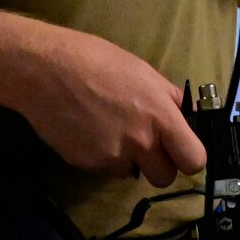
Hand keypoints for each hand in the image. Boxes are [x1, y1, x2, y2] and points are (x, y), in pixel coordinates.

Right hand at [12, 26, 205, 185]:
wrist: (45, 70)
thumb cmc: (98, 61)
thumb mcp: (145, 73)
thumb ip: (171, 99)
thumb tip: (192, 114)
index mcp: (160, 116)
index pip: (194, 160)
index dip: (189, 158)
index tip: (181, 150)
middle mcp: (139, 142)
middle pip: (165, 178)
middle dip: (159, 165)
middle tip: (147, 145)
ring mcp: (111, 157)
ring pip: (131, 173)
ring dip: (128, 159)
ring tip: (111, 129)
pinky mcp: (86, 165)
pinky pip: (104, 168)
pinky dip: (101, 155)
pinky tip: (89, 129)